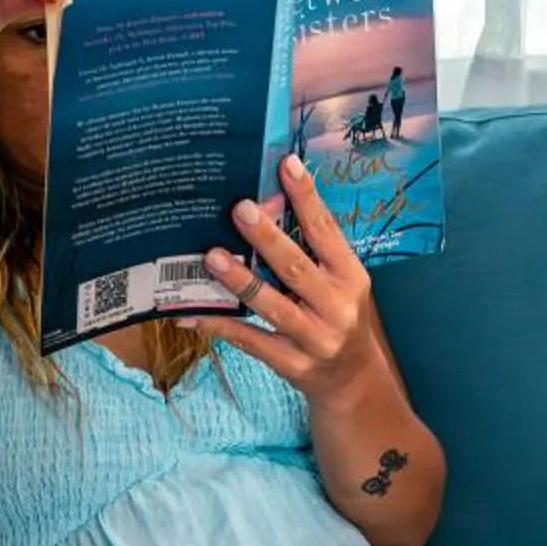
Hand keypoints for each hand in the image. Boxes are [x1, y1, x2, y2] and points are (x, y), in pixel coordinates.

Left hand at [189, 154, 397, 407]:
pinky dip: (221, 325)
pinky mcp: (291, 364)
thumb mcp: (339, 282)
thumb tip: (268, 204)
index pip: (327, 231)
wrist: (354, 380)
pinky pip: (251, 341)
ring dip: (239, 280)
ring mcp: (314, 338)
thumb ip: (311, 250)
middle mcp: (337, 307)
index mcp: (351, 277)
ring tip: (212, 256)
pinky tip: (192, 312)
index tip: (286, 165)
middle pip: (297, 268)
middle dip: (267, 238)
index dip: (307, 198)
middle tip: (239, 209)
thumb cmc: (339, 316)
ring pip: (272, 305)